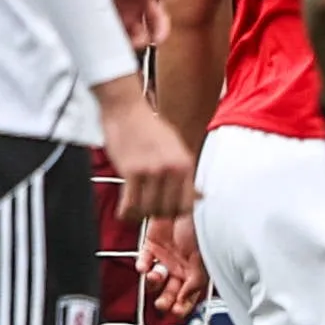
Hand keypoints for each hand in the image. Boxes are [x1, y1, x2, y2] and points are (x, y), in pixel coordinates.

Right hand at [98, 77, 196, 221]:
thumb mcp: (176, 148)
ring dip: (140, 214)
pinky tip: (124, 209)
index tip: (167, 213)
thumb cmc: (149, 127)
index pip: (187, 204)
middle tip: (148, 210)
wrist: (127, 109)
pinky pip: (131, 204)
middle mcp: (172, 168)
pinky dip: (126, 212)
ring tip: (135, 208)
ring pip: (149, 210)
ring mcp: (152, 170)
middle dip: (156, 215)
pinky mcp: (132, 171)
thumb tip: (200, 196)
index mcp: (186, 163)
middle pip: (167, 211)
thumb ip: (186, 174)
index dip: (176, 214)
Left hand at [106, 0, 170, 50]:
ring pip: (131, 41)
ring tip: (119, 44)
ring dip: (129, 45)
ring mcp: (120, 22)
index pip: (159, 18)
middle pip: (147, 34)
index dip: (162, 29)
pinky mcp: (106, 29)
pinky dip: (114, 47)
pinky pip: (115, 43)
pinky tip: (108, 43)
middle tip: (135, 44)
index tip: (158, 39)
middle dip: (143, 40)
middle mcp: (134, 12)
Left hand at [140, 211, 208, 320]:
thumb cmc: (205, 225)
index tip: (176, 311)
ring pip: (155, 279)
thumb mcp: (204, 257)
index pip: (189, 296)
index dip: (183, 305)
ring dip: (154, 283)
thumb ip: (196, 279)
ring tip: (155, 277)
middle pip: (171, 291)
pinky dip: (142, 265)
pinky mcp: (153, 246)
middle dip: (166, 300)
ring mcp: (166, 257)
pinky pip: (144, 261)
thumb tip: (186, 297)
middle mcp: (181, 267)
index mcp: (197, 271)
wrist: (191, 203)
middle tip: (162, 304)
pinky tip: (145, 266)